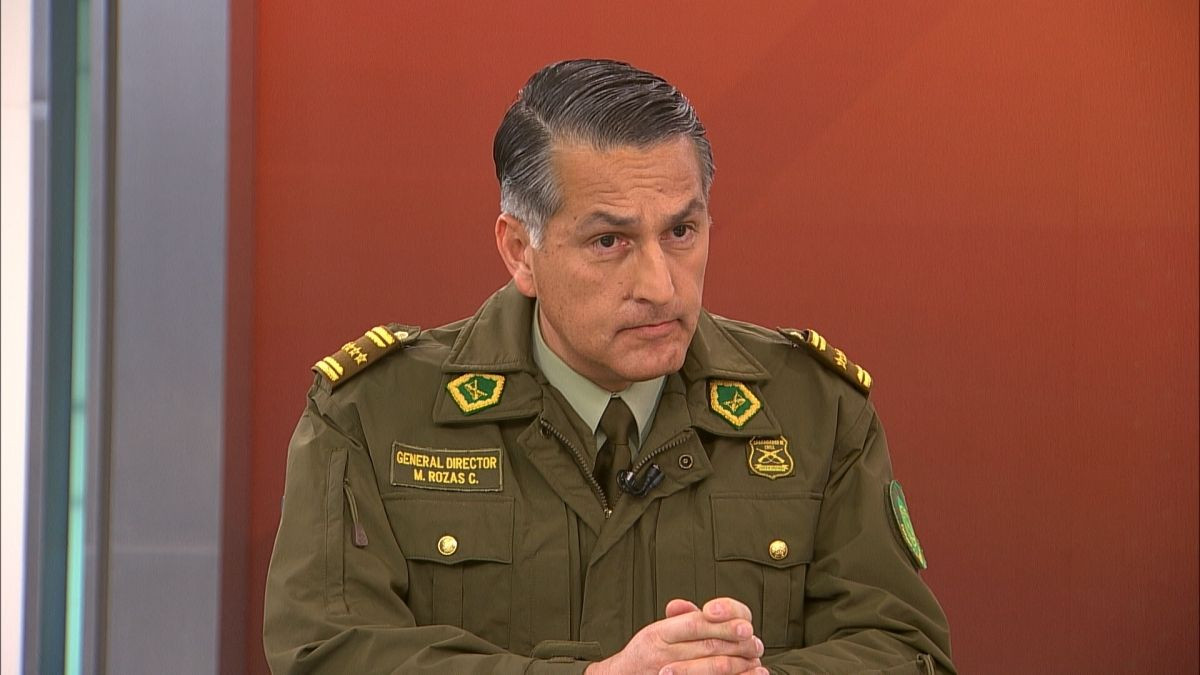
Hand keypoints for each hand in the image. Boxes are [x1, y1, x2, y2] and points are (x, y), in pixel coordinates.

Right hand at [585, 598, 766, 674]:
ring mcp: (669, 672)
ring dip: (738, 663)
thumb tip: (698, 607)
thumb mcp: (656, 631)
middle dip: (737, 643)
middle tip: (757, 642)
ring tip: (755, 659)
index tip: (745, 625)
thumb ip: (680, 618)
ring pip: (710, 667)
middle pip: (708, 645)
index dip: (722, 623)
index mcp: (658, 634)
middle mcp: (662, 654)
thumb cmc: (644, 654)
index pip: (696, 624)